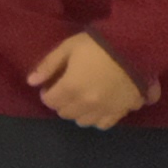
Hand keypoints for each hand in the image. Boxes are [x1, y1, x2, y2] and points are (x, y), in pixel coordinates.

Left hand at [30, 31, 150, 129]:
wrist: (136, 46)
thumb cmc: (99, 44)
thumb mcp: (69, 47)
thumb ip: (49, 65)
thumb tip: (31, 81)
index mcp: (70, 88)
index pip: (50, 101)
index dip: (47, 93)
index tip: (51, 85)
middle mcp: (86, 104)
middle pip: (66, 113)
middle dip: (62, 103)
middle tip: (67, 90)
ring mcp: (105, 110)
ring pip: (84, 121)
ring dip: (79, 112)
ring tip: (83, 99)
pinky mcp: (122, 111)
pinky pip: (105, 123)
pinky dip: (99, 118)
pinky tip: (100, 106)